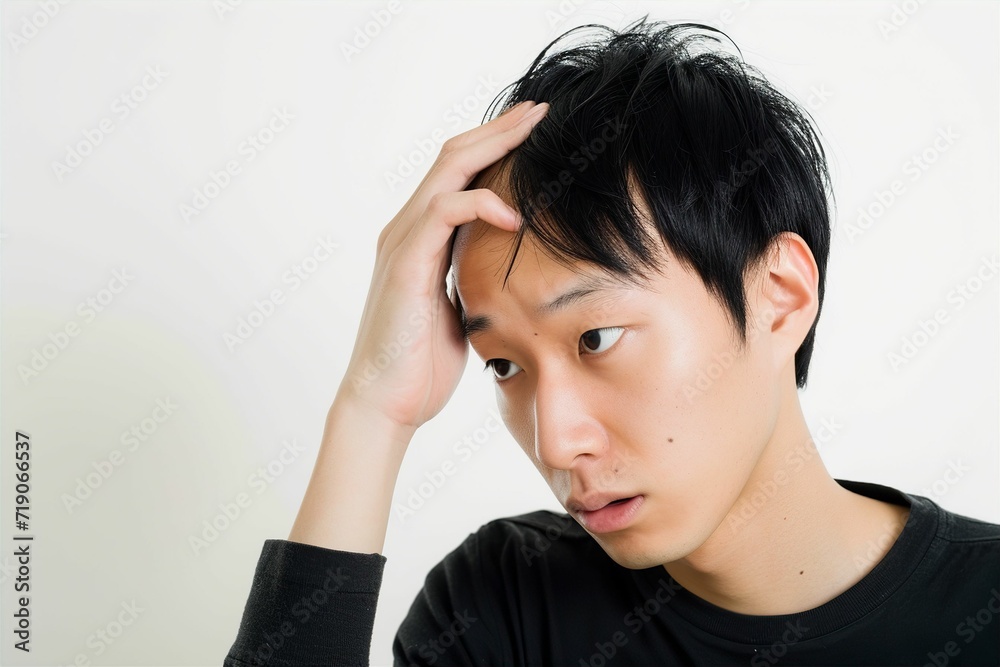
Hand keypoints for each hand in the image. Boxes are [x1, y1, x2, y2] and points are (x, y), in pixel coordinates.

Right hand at [337, 100, 548, 430]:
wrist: (386, 402)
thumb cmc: (423, 363)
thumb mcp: (460, 306)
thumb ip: (472, 275)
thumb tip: (506, 264)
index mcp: (421, 238)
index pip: (458, 173)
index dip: (494, 145)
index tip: (533, 128)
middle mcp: (407, 229)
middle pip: (454, 156)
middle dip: (499, 129)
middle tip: (538, 109)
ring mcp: (403, 243)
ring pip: (448, 171)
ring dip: (493, 146)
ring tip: (532, 130)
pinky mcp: (406, 265)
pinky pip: (443, 215)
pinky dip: (480, 205)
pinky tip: (512, 215)